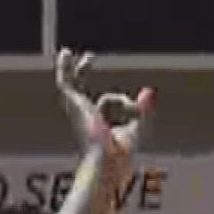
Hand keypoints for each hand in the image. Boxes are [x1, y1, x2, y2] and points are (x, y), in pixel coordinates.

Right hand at [54, 48, 153, 162]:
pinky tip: (67, 53)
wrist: (107, 160)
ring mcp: (77, 112)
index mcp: (100, 127)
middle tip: (88, 57)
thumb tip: (149, 91)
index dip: (118, 101)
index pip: (106, 107)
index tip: (129, 101)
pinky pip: (66, 83)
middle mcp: (85, 119)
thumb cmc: (120, 155)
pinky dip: (65, 69)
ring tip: (80, 59)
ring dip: (79, 71)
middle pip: (80, 91)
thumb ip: (142, 109)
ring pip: (74, 85)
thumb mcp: (138, 126)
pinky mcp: (74, 105)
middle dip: (81, 73)